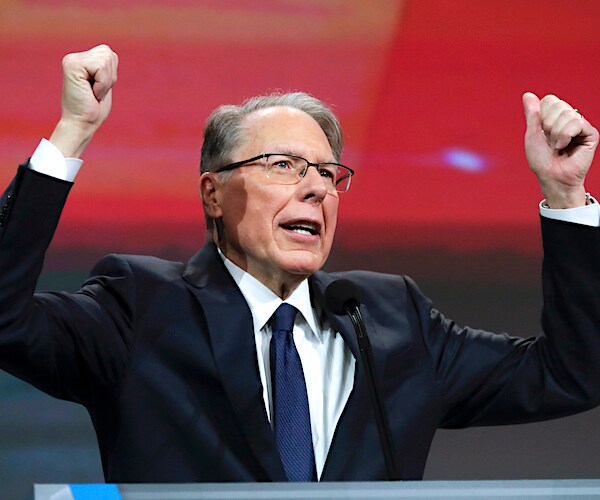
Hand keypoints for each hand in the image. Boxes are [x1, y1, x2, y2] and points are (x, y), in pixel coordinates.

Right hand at [49, 44, 118, 157]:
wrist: (82, 124)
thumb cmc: (94, 110)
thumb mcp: (103, 84)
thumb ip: (105, 68)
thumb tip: (111, 54)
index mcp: (81, 60)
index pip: (110, 55)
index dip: (111, 75)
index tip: (99, 89)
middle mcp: (73, 57)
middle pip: (109, 54)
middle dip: (109, 77)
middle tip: (96, 92)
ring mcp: (71, 60)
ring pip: (106, 60)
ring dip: (106, 82)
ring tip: (93, 93)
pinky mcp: (72, 65)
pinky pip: (101, 68)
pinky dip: (102, 84)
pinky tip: (92, 93)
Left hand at [523, 92, 598, 207]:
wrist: (551, 176)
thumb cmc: (541, 160)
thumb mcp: (532, 134)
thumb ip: (532, 114)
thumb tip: (527, 94)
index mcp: (556, 117)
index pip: (549, 100)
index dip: (541, 117)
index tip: (542, 133)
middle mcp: (570, 119)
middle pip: (557, 105)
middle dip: (548, 125)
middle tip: (551, 142)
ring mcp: (581, 125)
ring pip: (566, 114)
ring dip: (556, 134)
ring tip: (558, 147)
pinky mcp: (591, 133)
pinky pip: (576, 123)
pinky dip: (566, 135)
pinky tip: (566, 146)